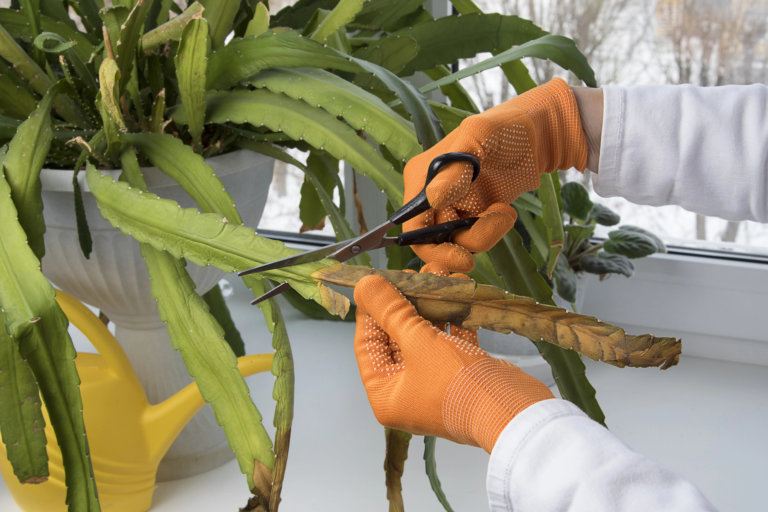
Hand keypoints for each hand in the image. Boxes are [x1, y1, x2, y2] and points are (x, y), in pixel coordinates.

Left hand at [353, 265, 554, 452]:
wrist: (512, 412)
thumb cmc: (456, 384)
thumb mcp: (417, 341)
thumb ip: (390, 311)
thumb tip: (364, 285)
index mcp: (385, 394)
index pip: (367, 345)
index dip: (371, 311)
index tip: (378, 283)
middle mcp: (407, 392)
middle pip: (396, 338)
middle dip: (406, 302)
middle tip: (412, 272)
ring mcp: (435, 384)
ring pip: (426, 337)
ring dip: (431, 305)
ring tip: (437, 272)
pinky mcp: (462, 376)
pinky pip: (450, 342)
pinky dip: (453, 319)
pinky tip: (458, 290)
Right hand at [403, 77, 587, 271]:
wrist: (536, 135)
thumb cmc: (504, 127)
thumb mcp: (478, 137)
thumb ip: (455, 168)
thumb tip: (433, 198)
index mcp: (422, 178)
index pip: (413, 223)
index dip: (429, 246)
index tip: (460, 256)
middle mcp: (432, 196)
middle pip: (433, 240)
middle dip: (458, 247)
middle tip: (476, 257)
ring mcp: (455, 207)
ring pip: (458, 241)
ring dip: (483, 235)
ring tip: (505, 213)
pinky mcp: (475, 214)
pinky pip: (475, 237)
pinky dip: (492, 232)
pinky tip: (506, 212)